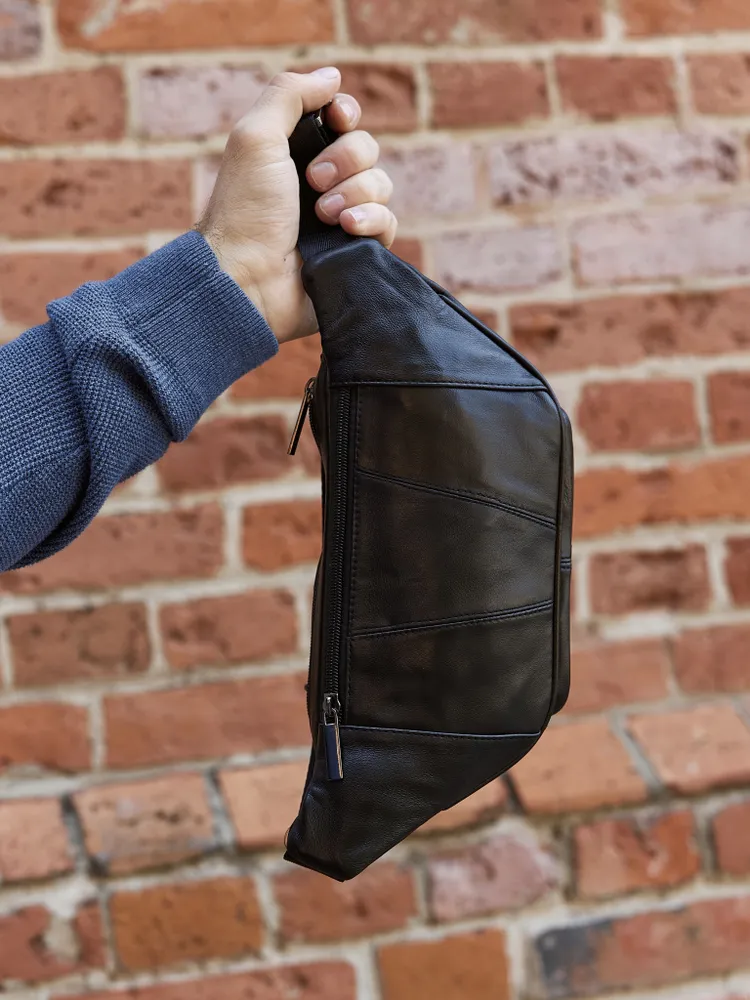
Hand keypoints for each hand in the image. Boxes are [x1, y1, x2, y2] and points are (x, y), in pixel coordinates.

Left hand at [196, 68, 396, 343]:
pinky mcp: (357, 252)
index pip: (341, 120)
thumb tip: (332, 76)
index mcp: (295, 154)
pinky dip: (370, 220)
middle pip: (366, 148)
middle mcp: (320, 184)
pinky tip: (345, 230)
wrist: (249, 279)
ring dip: (354, 193)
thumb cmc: (244, 210)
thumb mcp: (255, 137)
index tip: (336, 120)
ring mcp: (340, 220)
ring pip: (380, 184)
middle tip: (313, 181)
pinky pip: (388, 222)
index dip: (345, 115)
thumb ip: (289, 95)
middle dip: (346, 159)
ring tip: (323, 216)